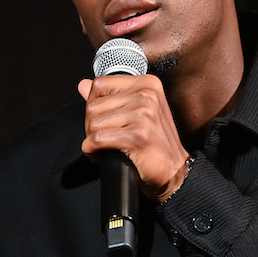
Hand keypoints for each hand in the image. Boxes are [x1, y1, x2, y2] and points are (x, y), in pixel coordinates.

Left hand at [78, 75, 190, 201]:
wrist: (175, 171)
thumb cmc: (156, 144)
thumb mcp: (137, 112)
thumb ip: (109, 96)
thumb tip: (82, 85)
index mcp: (148, 84)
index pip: (100, 84)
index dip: (93, 105)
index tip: (103, 120)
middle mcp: (147, 96)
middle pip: (93, 106)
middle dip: (91, 126)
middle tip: (103, 139)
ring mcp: (143, 115)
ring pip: (93, 124)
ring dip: (92, 140)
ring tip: (105, 147)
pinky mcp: (137, 136)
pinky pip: (98, 140)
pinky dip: (92, 151)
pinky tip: (102, 155)